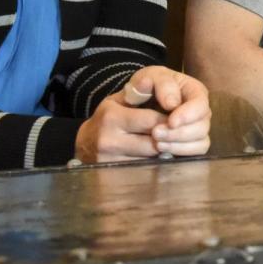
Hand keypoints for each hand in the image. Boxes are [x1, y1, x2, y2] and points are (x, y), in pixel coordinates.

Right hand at [75, 66, 211, 162]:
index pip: (152, 121)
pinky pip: (144, 172)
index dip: (169, 120)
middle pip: (154, 143)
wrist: (85, 144)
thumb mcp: (120, 99)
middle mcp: (108, 140)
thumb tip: (158, 86)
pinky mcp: (113, 177)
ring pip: (151, 160)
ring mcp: (110, 161)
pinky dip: (154, 165)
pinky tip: (156, 158)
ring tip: (167, 146)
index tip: (176, 120)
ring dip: (163, 154)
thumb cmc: (110, 117)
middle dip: (168, 139)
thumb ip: (141, 91)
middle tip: (177, 135)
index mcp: (111, 117)